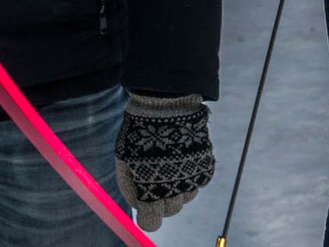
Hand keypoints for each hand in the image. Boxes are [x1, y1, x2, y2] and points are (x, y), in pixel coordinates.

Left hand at [115, 92, 215, 228]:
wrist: (167, 105)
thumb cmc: (140, 132)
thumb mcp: (124, 159)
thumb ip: (129, 185)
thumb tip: (137, 202)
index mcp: (149, 190)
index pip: (151, 223)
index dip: (147, 214)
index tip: (145, 201)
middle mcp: (172, 190)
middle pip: (170, 211)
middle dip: (162, 199)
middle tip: (155, 177)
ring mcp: (191, 179)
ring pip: (185, 197)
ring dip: (177, 186)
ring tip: (169, 161)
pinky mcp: (205, 168)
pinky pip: (198, 181)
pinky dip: (191, 173)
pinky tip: (182, 155)